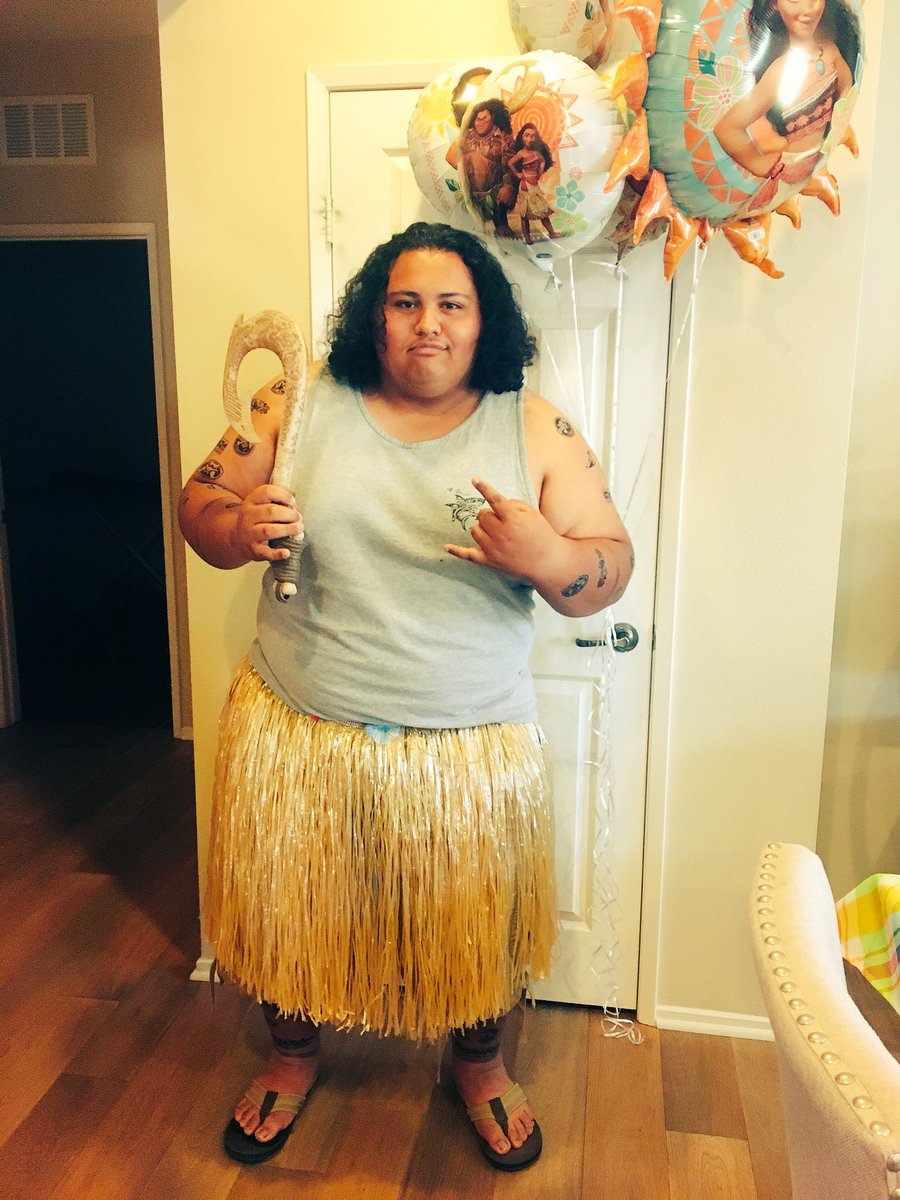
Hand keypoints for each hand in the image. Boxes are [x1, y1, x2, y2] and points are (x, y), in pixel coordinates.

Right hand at [231, 484, 302, 562]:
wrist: (237, 539)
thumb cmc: (256, 520)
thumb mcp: (260, 506)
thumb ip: (277, 503)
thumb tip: (295, 509)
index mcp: (251, 501)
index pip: (266, 492)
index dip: (283, 495)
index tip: (293, 501)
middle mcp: (248, 516)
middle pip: (270, 511)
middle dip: (289, 514)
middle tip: (299, 518)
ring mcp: (250, 534)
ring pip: (268, 530)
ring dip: (287, 529)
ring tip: (299, 528)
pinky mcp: (254, 550)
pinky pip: (265, 552)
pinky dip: (277, 553)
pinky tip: (287, 552)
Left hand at [444, 477, 560, 580]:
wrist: (546, 561)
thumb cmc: (540, 534)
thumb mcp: (532, 513)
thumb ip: (512, 504)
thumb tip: (495, 504)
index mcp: (512, 519)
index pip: (495, 499)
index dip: (484, 488)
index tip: (474, 479)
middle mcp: (501, 533)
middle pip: (481, 515)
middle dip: (490, 515)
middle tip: (502, 521)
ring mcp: (493, 548)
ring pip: (475, 530)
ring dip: (483, 528)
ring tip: (498, 533)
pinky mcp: (488, 561)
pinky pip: (467, 555)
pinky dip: (456, 551)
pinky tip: (446, 546)